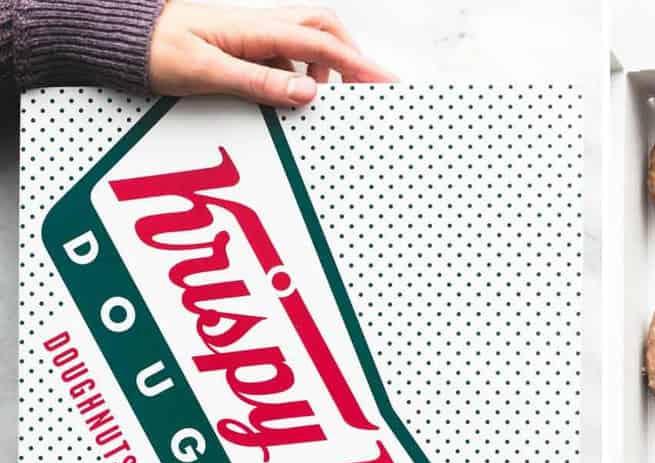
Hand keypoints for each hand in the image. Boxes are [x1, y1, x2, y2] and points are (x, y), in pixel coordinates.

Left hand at [148, 2, 393, 106]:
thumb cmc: (154, 49)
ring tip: (324, 98)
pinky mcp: (245, 44)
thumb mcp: (206, 72)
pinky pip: (287, 54)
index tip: (386, 82)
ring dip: (325, 65)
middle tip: (366, 87)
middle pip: (325, 28)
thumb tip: (305, 92)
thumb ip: (259, 82)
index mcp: (255, 29)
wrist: (122, 37)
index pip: (321, 45)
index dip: (359, 64)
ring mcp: (254, 33)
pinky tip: (291, 95)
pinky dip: (301, 73)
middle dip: (351, 55)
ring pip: (308, 39)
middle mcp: (259, 25)